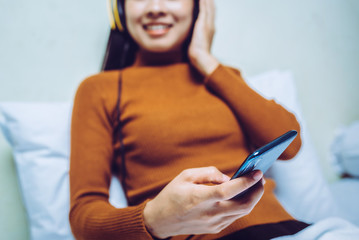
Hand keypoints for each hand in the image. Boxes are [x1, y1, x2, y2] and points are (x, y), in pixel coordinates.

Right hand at [143, 167, 263, 238]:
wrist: (160, 220)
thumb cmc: (172, 194)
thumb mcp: (185, 176)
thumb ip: (208, 173)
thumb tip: (228, 177)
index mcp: (199, 198)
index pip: (229, 191)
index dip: (246, 182)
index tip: (257, 172)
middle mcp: (209, 213)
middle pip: (243, 205)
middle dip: (257, 191)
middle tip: (259, 178)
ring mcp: (213, 223)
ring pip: (242, 212)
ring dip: (252, 198)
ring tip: (254, 185)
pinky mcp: (215, 228)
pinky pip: (235, 217)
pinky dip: (242, 205)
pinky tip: (242, 195)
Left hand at [188, 0, 219, 75]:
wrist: (201, 58)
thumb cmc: (197, 55)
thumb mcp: (195, 43)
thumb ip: (194, 37)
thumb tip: (190, 37)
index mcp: (210, 29)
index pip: (210, 13)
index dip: (208, 5)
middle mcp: (211, 24)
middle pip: (212, 7)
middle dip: (209, 0)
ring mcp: (208, 23)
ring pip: (209, 5)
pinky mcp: (204, 23)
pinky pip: (204, 7)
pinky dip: (203, 0)